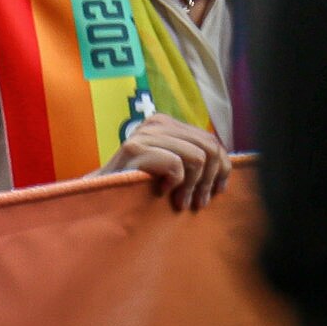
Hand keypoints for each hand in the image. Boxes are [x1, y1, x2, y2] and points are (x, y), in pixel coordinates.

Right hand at [97, 113, 231, 212]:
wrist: (101, 195)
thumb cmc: (139, 185)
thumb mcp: (170, 166)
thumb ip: (192, 158)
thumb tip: (226, 166)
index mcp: (167, 123)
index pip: (211, 140)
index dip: (221, 168)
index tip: (215, 192)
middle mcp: (157, 122)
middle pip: (209, 148)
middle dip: (209, 180)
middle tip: (198, 202)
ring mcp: (145, 134)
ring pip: (197, 157)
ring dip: (193, 186)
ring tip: (181, 202)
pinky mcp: (135, 149)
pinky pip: (177, 165)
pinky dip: (175, 183)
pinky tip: (162, 191)